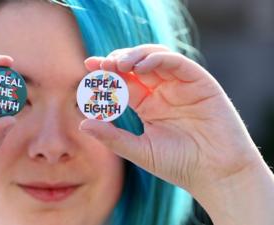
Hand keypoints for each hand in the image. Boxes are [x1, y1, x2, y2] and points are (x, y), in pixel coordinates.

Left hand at [80, 44, 263, 197]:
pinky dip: (157, 60)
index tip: (88, 68)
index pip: (123, 82)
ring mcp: (180, 85)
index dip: (106, 73)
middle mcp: (162, 91)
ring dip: (134, 56)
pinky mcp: (200, 82)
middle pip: (136, 65)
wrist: (215, 174)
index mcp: (147, 104)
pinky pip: (176, 63)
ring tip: (117, 63)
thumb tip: (82, 124)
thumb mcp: (139, 150)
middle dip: (116, 61)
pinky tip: (139, 67)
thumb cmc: (179, 164)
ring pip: (155, 58)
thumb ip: (112, 136)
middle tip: (100, 65)